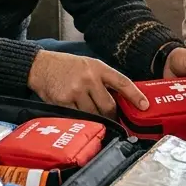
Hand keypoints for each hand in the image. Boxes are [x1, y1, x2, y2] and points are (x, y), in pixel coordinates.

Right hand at [27, 50, 147, 116]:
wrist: (41, 66)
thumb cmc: (67, 67)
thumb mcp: (88, 65)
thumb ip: (103, 79)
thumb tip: (120, 98)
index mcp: (98, 68)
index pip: (122, 82)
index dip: (135, 95)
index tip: (145, 105)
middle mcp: (89, 78)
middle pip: (108, 105)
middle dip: (112, 115)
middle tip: (113, 120)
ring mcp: (76, 90)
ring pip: (94, 114)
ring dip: (97, 119)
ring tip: (94, 118)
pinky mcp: (64, 101)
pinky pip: (79, 117)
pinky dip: (82, 119)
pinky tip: (80, 116)